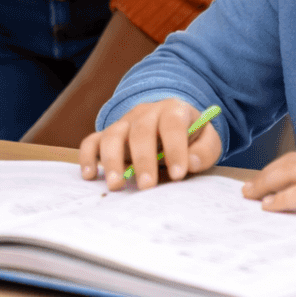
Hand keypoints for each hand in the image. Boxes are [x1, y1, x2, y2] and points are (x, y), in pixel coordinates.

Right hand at [78, 99, 220, 190]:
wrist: (171, 124)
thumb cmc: (191, 137)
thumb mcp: (207, 140)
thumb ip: (204, 151)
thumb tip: (190, 163)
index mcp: (173, 110)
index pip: (172, 124)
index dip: (175, 148)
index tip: (178, 175)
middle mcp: (145, 113)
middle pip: (140, 131)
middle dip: (143, 160)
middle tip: (146, 186)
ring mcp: (124, 123)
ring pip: (112, 135)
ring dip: (112, 160)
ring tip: (116, 185)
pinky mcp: (108, 135)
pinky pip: (92, 141)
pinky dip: (88, 157)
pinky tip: (90, 176)